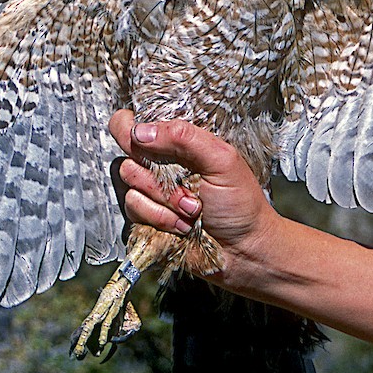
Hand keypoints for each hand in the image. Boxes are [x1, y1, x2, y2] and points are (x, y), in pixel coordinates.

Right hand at [108, 110, 281, 269]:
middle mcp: (160, 165)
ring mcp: (152, 192)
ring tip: (193, 210)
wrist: (244, 248)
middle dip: (159, 176)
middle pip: (128, 156)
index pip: (133, 124)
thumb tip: (141, 131)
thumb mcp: (222, 160)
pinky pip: (134, 211)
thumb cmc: (240, 203)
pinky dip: (161, 219)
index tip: (145, 144)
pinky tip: (183, 225)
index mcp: (177, 143)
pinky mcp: (147, 218)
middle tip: (190, 187)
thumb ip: (184, 137)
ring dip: (165, 202)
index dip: (130, 131)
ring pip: (132, 187)